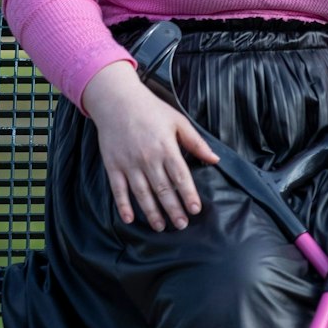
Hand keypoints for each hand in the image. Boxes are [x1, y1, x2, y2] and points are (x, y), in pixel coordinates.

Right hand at [80, 61, 220, 230]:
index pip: (181, 177)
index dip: (189, 195)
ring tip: (161, 227)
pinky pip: (118, 190)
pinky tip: (130, 219)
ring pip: (142, 194)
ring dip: (152, 212)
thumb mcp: (178, 122)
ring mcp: (129, 163)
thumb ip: (196, 143)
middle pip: (163, 190)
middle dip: (173, 210)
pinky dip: (123, 205)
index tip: (195, 209)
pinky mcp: (113, 165)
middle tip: (182, 225)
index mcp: (166, 148)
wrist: (117, 101)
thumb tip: (215, 159)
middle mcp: (148, 158)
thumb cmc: (151, 110)